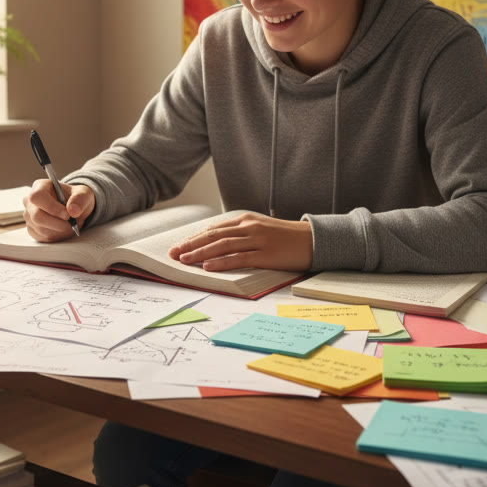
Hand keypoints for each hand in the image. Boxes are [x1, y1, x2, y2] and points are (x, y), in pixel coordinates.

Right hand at [24, 180, 93, 241]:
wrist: (73, 209)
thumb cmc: (75, 198)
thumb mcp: (83, 194)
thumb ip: (80, 199)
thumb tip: (73, 210)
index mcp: (40, 186)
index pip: (37, 196)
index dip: (52, 207)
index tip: (67, 215)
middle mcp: (30, 201)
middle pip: (37, 216)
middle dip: (57, 224)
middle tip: (71, 224)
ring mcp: (29, 216)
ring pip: (40, 229)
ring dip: (59, 231)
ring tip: (69, 226)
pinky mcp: (32, 229)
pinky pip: (42, 237)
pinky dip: (56, 236)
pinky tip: (62, 230)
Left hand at [167, 213, 312, 271]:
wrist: (313, 239)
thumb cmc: (286, 237)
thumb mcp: (260, 229)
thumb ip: (240, 234)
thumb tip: (217, 243)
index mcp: (246, 220)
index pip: (213, 229)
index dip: (194, 237)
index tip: (178, 245)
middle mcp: (249, 227)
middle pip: (213, 235)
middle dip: (190, 244)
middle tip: (173, 253)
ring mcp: (257, 240)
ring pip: (222, 246)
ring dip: (200, 253)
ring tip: (184, 260)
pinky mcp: (266, 255)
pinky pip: (239, 258)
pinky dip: (222, 262)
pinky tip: (208, 266)